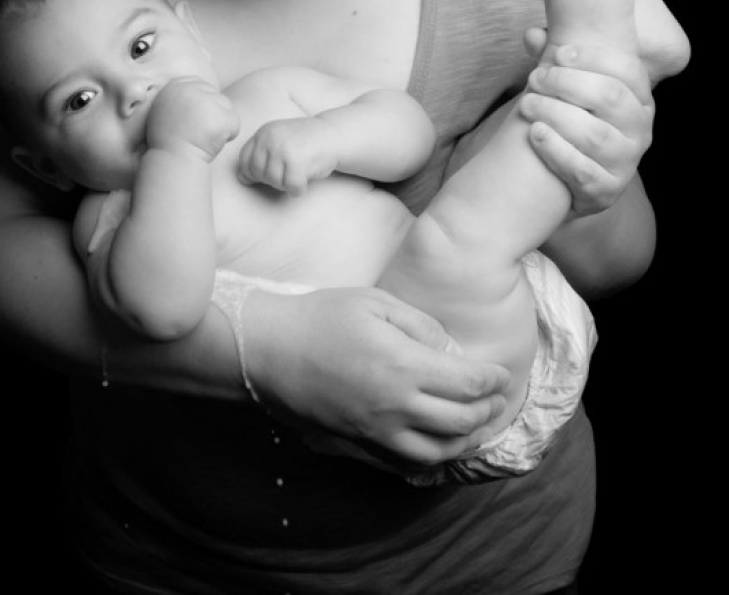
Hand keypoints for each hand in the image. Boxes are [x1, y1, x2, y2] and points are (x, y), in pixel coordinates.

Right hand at [147, 79, 239, 159]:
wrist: (172, 162)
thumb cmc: (170, 142)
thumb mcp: (165, 110)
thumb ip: (180, 96)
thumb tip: (201, 89)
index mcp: (175, 86)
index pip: (201, 86)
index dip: (202, 104)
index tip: (195, 120)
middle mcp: (191, 89)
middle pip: (216, 95)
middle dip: (213, 114)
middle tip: (198, 132)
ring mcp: (206, 102)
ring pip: (227, 108)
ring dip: (221, 125)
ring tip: (204, 138)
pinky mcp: (219, 117)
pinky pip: (235, 124)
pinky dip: (229, 136)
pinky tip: (214, 144)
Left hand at [238, 118, 337, 194]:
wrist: (335, 134)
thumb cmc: (306, 142)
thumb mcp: (279, 141)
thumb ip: (261, 156)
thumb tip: (242, 178)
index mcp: (264, 132)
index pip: (244, 160)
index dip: (254, 173)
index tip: (269, 174)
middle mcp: (270, 138)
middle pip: (258, 173)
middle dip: (272, 180)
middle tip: (287, 175)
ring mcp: (283, 148)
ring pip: (274, 182)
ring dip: (286, 185)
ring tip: (297, 175)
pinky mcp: (297, 160)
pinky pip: (292, 186)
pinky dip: (299, 189)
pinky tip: (305, 181)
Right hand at [244, 286, 509, 467]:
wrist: (267, 349)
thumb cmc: (320, 317)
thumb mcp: (376, 303)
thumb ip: (421, 326)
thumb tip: (451, 351)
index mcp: (404, 367)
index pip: (468, 384)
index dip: (492, 381)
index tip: (501, 374)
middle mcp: (396, 408)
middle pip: (461, 423)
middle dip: (487, 411)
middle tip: (494, 399)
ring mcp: (375, 433)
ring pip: (437, 454)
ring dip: (465, 442)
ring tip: (475, 428)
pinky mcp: (356, 446)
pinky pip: (403, 466)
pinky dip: (429, 461)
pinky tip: (435, 447)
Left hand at [520, 30, 653, 215]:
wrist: (564, 181)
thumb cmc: (569, 121)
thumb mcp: (565, 89)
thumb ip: (551, 60)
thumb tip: (532, 34)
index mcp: (638, 99)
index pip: (627, 70)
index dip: (594, 57)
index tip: (558, 53)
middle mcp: (640, 130)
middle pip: (610, 97)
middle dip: (568, 82)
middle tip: (535, 78)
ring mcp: (626, 163)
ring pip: (595, 135)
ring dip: (556, 114)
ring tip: (526, 105)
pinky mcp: (606, 192)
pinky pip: (584, 172)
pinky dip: (557, 151)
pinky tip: (534, 134)